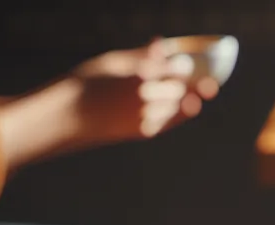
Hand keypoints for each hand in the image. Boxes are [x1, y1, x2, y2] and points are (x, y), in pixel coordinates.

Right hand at [0, 40, 216, 165]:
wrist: (69, 117)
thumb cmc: (87, 83)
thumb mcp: (114, 62)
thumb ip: (142, 55)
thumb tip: (163, 43)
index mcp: (140, 75)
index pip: (178, 69)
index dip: (187, 67)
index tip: (190, 64)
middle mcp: (147, 97)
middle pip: (182, 89)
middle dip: (192, 84)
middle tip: (206, 83)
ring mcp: (147, 117)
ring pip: (179, 107)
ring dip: (187, 99)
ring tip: (196, 93)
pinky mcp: (144, 132)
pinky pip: (170, 121)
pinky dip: (177, 112)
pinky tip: (181, 106)